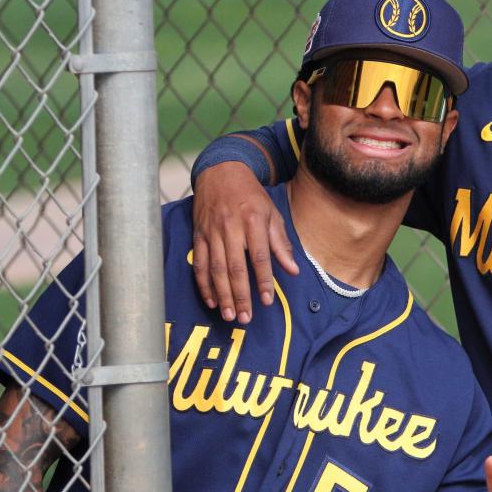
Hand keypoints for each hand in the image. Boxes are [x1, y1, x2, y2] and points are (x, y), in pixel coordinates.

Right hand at [192, 161, 297, 322]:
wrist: (221, 172)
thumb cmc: (252, 197)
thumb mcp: (272, 214)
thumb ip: (281, 243)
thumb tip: (293, 270)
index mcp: (253, 221)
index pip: (259, 256)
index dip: (263, 280)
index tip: (267, 300)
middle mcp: (231, 227)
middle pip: (235, 267)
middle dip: (240, 295)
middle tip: (245, 318)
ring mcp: (211, 232)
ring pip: (215, 269)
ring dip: (222, 295)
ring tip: (229, 315)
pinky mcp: (198, 235)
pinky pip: (199, 263)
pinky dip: (203, 284)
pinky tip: (211, 300)